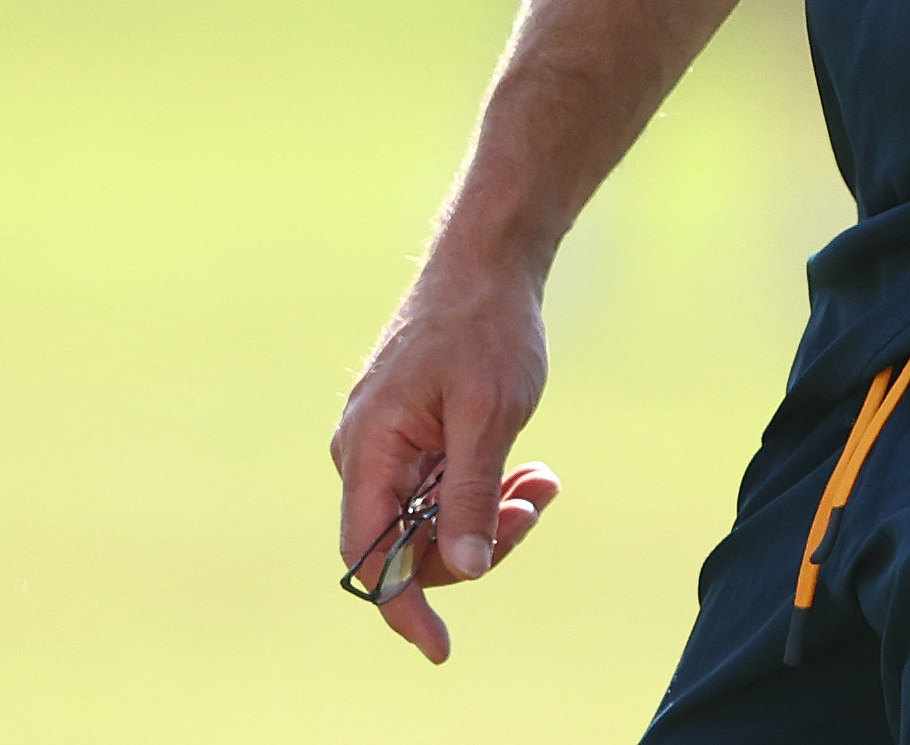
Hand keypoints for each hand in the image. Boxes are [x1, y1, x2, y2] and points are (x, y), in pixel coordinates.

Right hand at [331, 256, 561, 662]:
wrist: (490, 261)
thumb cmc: (485, 327)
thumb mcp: (489, 415)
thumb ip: (471, 494)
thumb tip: (465, 571)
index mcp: (367, 450)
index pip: (369, 558)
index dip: (403, 607)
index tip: (441, 648)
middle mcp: (365, 454)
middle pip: (409, 544)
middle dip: (476, 541)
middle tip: (534, 506)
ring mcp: (388, 445)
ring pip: (433, 518)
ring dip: (492, 514)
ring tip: (544, 482)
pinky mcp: (414, 436)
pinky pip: (444, 488)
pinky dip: (489, 488)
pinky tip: (535, 471)